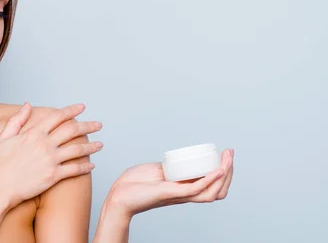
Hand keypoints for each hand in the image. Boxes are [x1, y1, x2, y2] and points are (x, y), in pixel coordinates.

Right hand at [0, 102, 102, 208]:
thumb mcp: (3, 137)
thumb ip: (17, 120)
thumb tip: (27, 105)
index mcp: (34, 133)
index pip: (58, 117)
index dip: (72, 110)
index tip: (82, 107)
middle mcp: (45, 144)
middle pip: (72, 130)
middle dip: (88, 126)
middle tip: (98, 124)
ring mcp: (50, 160)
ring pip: (77, 150)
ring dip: (91, 147)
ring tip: (100, 145)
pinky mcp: (53, 176)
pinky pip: (74, 170)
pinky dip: (85, 167)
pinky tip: (91, 165)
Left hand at [106, 148, 233, 217]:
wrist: (119, 195)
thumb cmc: (134, 184)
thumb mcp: (158, 171)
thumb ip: (169, 169)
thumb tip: (178, 160)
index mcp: (184, 189)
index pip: (213, 186)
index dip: (223, 172)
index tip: (225, 155)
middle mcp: (185, 194)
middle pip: (218, 189)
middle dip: (229, 171)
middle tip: (230, 153)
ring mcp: (180, 194)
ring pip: (212, 190)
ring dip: (224, 173)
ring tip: (227, 158)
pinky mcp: (172, 192)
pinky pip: (197, 188)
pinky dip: (211, 180)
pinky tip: (218, 170)